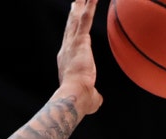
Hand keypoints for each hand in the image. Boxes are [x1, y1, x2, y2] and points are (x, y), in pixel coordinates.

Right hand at [56, 0, 102, 115]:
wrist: (74, 95)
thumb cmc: (81, 101)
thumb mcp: (89, 98)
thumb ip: (93, 96)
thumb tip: (98, 101)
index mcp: (67, 61)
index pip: (71, 41)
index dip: (71, 31)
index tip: (73, 22)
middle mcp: (67, 49)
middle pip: (71, 26)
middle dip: (74, 13)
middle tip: (76, 2)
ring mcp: (72, 43)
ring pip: (78, 19)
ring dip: (82, 5)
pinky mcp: (80, 41)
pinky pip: (86, 19)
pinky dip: (90, 7)